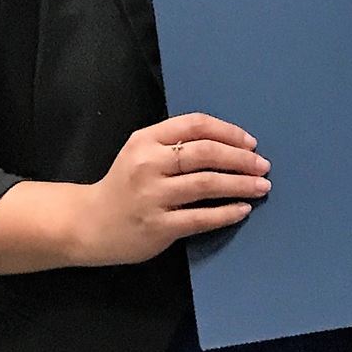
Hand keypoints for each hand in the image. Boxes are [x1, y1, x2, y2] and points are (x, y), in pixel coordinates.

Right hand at [60, 113, 269, 266]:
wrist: (89, 224)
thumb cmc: (124, 185)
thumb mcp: (140, 152)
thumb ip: (174, 143)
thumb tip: (228, 143)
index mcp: (146, 139)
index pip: (195, 125)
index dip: (228, 132)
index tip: (250, 142)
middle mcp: (148, 164)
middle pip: (205, 152)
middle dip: (241, 158)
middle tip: (263, 165)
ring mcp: (152, 196)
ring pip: (206, 183)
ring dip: (240, 184)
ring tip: (261, 186)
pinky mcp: (158, 226)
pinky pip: (201, 217)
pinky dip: (226, 212)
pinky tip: (242, 209)